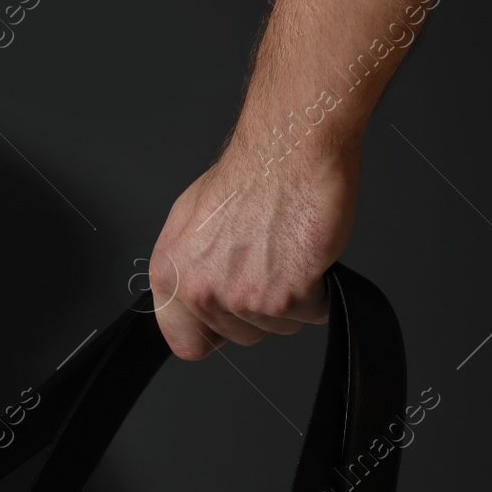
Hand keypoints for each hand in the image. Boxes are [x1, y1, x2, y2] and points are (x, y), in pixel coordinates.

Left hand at [148, 129, 359, 358]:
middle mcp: (199, 290)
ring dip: (292, 298)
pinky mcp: (284, 297)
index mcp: (171, 274)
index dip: (214, 333)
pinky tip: (307, 253)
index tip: (228, 319)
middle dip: (260, 308)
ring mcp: (241, 297)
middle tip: (268, 263)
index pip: (185, 341)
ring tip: (287, 252)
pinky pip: (312, 314)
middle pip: (240, 336)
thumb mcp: (192, 221)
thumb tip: (194, 295)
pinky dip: (320, 289)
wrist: (288, 150)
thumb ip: (189, 268)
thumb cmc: (249, 174)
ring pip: (278, 328)